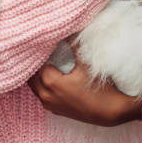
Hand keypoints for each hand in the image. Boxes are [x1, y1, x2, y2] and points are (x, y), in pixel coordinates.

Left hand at [27, 41, 141, 126]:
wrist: (110, 111)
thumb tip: (68, 31)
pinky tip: (51, 75)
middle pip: (31, 76)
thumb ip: (74, 45)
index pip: (37, 63)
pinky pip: (42, 94)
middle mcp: (46, 96)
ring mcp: (50, 105)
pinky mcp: (55, 110)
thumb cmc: (98, 88)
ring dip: (38, 75)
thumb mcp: (85, 63)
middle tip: (42, 50)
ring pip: (35, 87)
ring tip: (45, 61)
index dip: (40, 52)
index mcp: (51, 82)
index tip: (42, 41)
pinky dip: (42, 84)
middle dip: (35, 64)